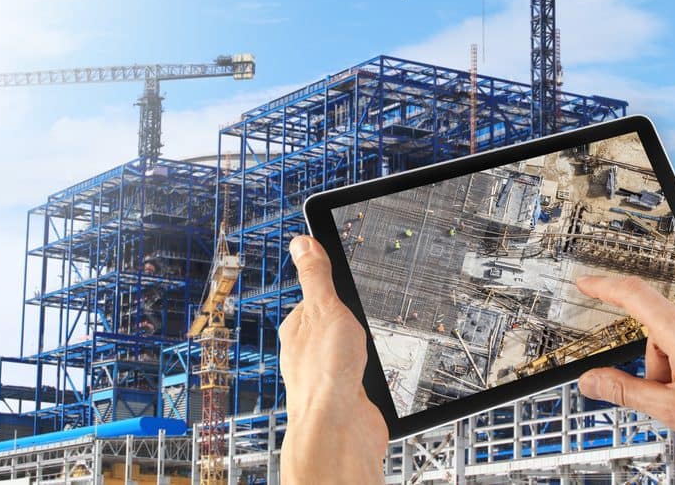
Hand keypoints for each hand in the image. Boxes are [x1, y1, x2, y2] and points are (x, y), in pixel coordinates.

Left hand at [278, 235, 388, 484]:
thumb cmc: (325, 375)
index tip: (349, 281)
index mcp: (297, 328)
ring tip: (371, 343)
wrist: (340, 432)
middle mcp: (307, 352)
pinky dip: (370, 369)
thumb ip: (316, 278)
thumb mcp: (325, 310)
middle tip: (365, 316)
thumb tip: (302, 242)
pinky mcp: (347, 395)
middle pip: (333, 323)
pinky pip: (360, 373)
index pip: (314, 297)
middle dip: (352, 319)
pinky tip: (377, 370)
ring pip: (347, 349)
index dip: (334, 289)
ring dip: (362, 346)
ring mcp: (327, 375)